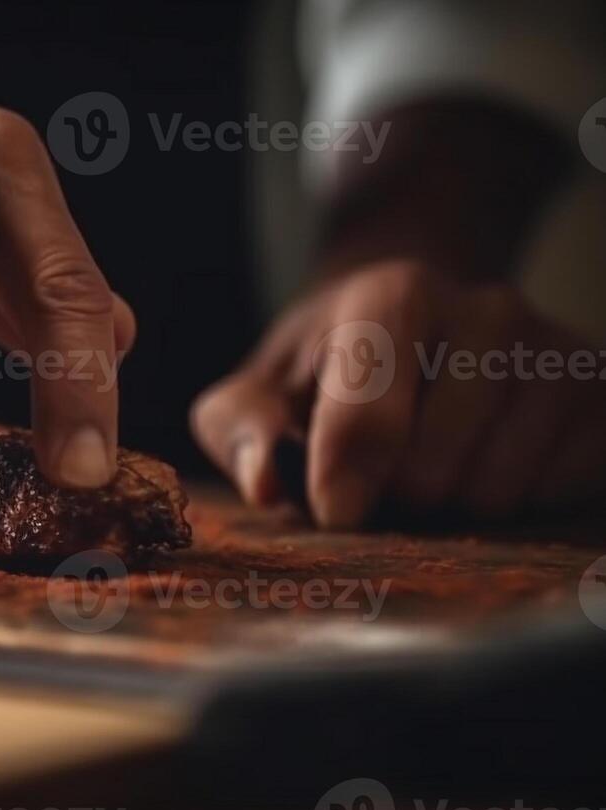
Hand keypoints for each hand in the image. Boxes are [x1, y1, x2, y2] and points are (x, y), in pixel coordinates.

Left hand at [192, 259, 605, 526]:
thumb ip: (240, 430)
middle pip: (434, 471)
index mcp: (395, 296)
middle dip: (393, 496)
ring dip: (450, 507)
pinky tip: (487, 462)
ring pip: (497, 492)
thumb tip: (265, 482)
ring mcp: (557, 353)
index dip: (344, 480)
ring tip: (432, 466)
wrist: (420, 322)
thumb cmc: (325, 371)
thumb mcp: (260, 390)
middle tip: (382, 473)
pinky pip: (553, 498)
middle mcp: (489, 311)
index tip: (334, 512)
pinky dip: (511, 504)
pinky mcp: (603, 399)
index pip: (370, 415)